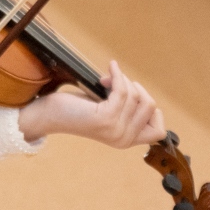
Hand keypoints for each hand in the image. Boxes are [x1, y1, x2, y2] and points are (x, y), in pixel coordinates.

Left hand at [18, 60, 165, 147]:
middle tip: (112, 83)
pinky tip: (110, 68)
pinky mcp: (105, 118)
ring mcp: (115, 131)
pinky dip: (117, 75)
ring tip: (105, 79)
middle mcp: (123, 140)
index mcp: (126, 141)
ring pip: (136, 96)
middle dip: (134, 87)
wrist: (50, 115)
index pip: (159, 132)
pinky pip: (122, 91)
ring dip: (122, 80)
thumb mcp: (108, 111)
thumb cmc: (77, 109)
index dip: (152, 110)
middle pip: (150, 106)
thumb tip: (140, 90)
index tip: (133, 96)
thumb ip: (126, 108)